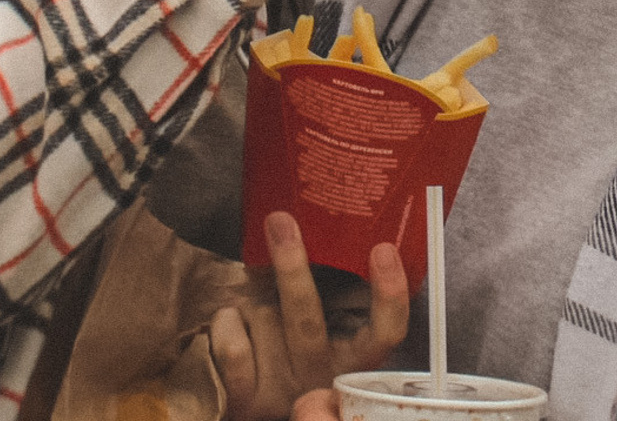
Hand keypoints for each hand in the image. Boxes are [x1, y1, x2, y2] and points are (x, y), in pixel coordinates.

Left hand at [210, 213, 409, 420]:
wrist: (245, 390)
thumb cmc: (285, 339)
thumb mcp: (316, 317)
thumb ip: (328, 285)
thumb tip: (324, 215)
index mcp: (348, 357)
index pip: (385, 334)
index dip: (389, 297)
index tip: (382, 249)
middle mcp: (320, 376)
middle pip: (308, 324)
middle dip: (292, 268)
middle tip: (280, 221)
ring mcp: (284, 391)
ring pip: (263, 323)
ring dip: (250, 300)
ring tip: (250, 297)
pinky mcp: (247, 401)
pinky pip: (234, 347)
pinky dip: (228, 322)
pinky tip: (232, 321)